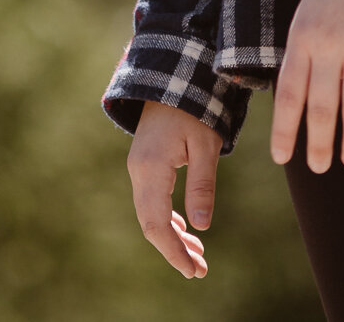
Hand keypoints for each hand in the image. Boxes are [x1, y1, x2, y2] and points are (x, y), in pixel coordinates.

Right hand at [128, 99, 219, 279]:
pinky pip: (151, 200)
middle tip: (200, 270)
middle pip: (151, 223)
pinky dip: (168, 218)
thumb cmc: (195, 107)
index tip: (193, 270)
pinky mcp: (145, 162)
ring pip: (150, 213)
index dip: (173, 251)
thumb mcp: (205, 144)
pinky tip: (184, 229)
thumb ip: (202, 184)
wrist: (173, 73)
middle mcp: (138, 171)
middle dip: (174, 249)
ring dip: (173, 236)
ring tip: (198, 255)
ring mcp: (139, 167)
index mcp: (151, 169)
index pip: (157, 224)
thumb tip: (202, 227)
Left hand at [269, 0, 343, 173]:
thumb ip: (305, 51)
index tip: (283, 157)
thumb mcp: (308, 10)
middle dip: (320, 143)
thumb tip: (298, 98)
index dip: (285, 129)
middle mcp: (327, 41)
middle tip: (321, 168)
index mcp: (302, 35)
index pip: (289, 93)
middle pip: (322, 106)